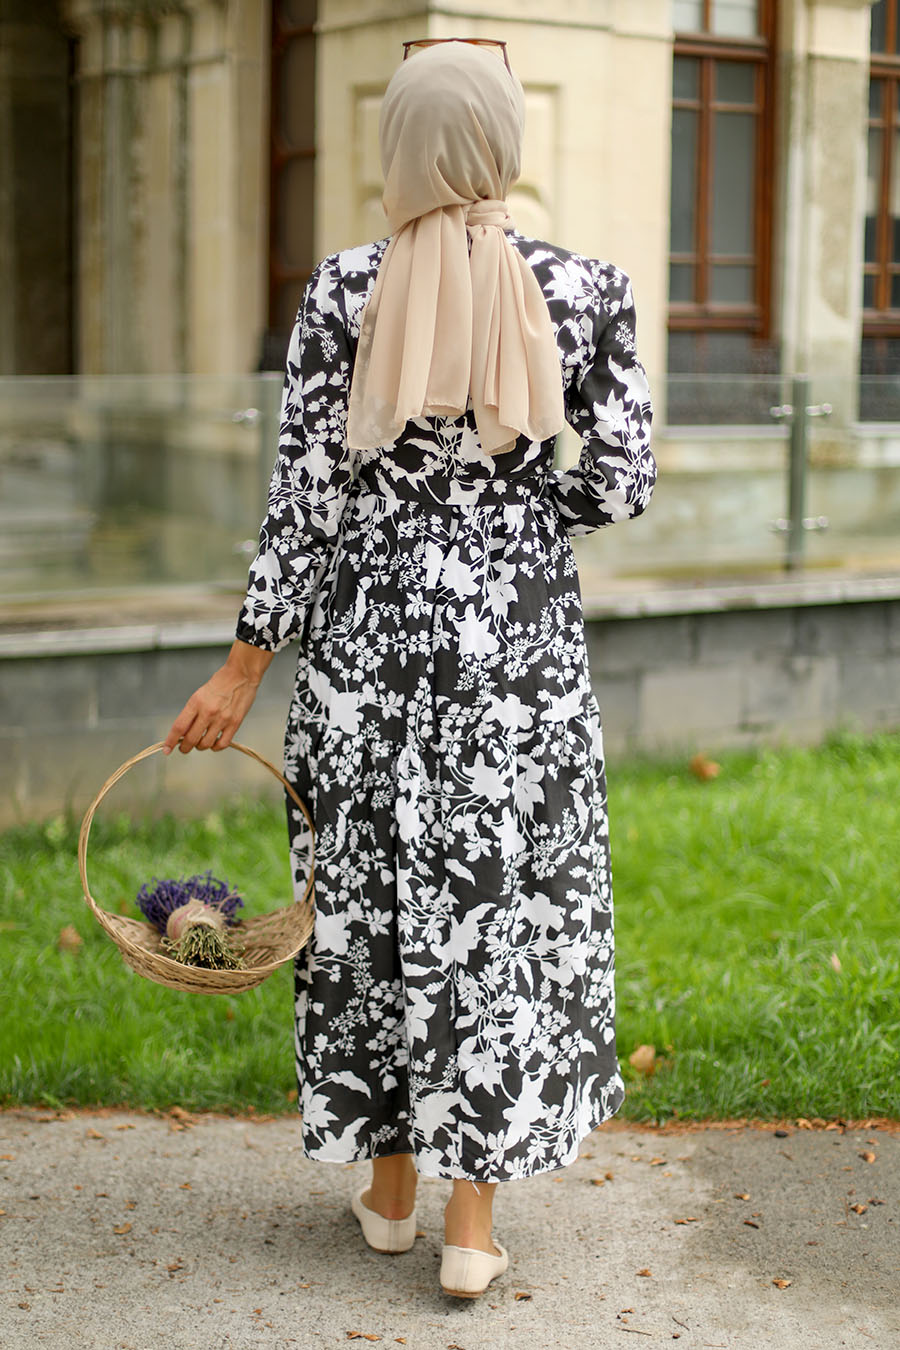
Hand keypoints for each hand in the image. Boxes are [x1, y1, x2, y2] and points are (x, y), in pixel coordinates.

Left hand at [163, 640, 273, 754]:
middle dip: (185, 748)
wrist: (241, 675)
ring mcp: (222, 719)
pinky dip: (215, 747)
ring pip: (205, 744)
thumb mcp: (199, 694)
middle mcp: (208, 712)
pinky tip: (214, 742)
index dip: (170, 741)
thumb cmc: (220, 683)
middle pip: (191, 739)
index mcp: (196, 702)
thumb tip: (183, 733)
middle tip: (185, 747)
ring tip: (201, 742)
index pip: (179, 727)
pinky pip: (222, 744)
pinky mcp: (235, 723)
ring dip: (200, 746)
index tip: (166, 749)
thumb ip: (191, 713)